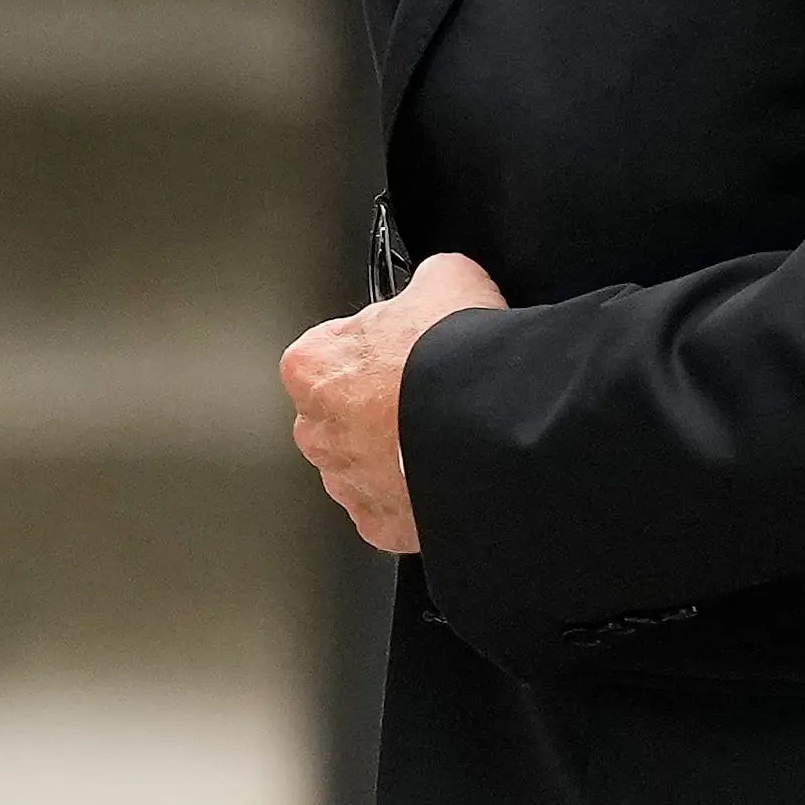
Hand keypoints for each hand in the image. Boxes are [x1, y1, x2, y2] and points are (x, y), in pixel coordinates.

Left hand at [279, 251, 505, 552]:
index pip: (330, 351)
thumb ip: (426, 281)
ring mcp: (347, 482)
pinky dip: (416, 496)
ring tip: (441, 436)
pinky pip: (393, 509)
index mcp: (312, 366)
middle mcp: (316, 429)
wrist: (493, 429)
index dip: (374, 348)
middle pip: (341, 415)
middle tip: (425, 396)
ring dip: (394, 454)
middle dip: (377, 408)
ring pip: (363, 466)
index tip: (402, 349)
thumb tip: (439, 281)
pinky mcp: (381, 524)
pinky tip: (445, 473)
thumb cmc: (456, 360)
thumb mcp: (447, 280)